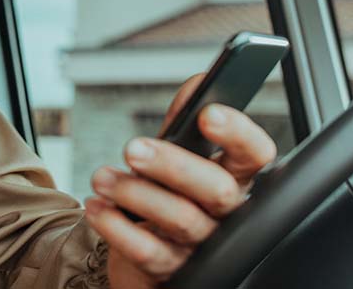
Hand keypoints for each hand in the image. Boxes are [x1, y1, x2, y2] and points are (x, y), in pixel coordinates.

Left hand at [83, 73, 277, 288]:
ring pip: (181, 220)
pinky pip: (149, 253)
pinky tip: (96, 207)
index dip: (239, 134)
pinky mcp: (172, 271)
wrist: (151, 252)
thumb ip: (186, 120)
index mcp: (236, 178)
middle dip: (172, 165)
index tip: (208, 114)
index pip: (256, 155)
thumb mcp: (180, 155)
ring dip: (135, 193)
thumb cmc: (172, 194)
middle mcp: (226, 213)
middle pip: (216, 189)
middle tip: (133, 148)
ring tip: (101, 177)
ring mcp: (202, 245)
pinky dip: (117, 228)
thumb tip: (200, 82)